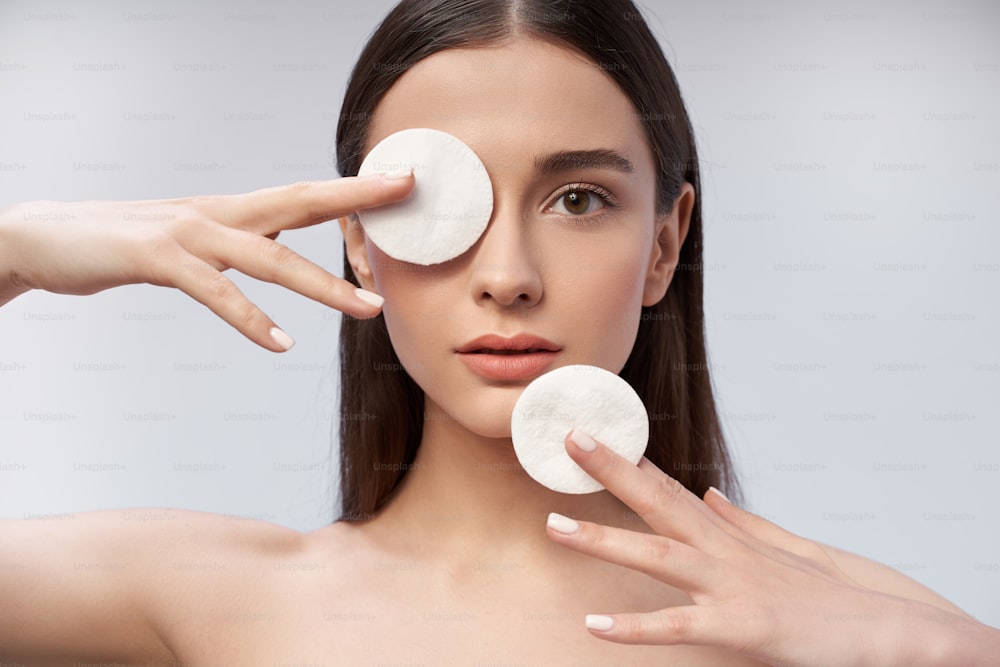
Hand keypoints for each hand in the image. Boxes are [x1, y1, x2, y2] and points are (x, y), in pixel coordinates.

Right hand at [0, 172, 413, 350]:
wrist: (49, 237)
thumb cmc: (130, 243)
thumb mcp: (196, 241)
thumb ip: (240, 245)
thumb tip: (281, 253)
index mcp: (233, 210)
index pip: (306, 195)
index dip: (356, 188)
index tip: (403, 182)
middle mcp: (219, 213)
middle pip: (300, 203)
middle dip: (356, 201)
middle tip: (408, 201)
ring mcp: (188, 233)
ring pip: (268, 256)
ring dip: (322, 283)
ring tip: (369, 309)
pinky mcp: (158, 258)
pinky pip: (214, 292)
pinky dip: (250, 318)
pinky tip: (280, 344)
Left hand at [545, 429, 998, 665]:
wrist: (896, 636)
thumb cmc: (839, 599)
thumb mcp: (788, 552)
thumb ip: (743, 523)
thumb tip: (708, 494)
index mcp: (733, 538)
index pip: (672, 490)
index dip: (630, 463)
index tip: (595, 437)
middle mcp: (727, 553)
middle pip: (658, 502)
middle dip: (611, 471)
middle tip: (569, 441)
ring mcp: (732, 587)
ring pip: (657, 556)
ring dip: (603, 539)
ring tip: (554, 527)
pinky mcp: (742, 629)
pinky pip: (679, 627)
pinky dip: (636, 626)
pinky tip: (595, 624)